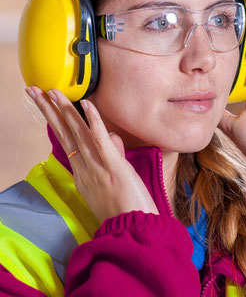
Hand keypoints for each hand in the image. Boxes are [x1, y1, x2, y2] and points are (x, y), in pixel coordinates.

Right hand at [25, 86, 158, 222]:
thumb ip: (112, 155)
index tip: (47, 103)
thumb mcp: (114, 179)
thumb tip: (113, 137)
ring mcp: (97, 167)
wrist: (134, 230)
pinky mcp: (114, 167)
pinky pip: (101, 141)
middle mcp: (85, 168)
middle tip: (34, 91)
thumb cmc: (126, 207)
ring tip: (52, 92)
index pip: (66, 140)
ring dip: (64, 110)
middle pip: (64, 133)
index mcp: (82, 172)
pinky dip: (94, 121)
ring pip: (77, 133)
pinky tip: (86, 104)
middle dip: (48, 110)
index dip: (55, 120)